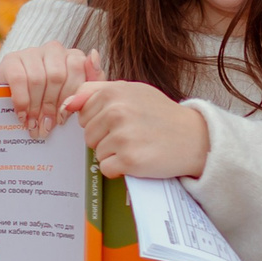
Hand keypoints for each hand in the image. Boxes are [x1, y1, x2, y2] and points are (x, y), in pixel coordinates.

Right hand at [0, 42, 100, 141]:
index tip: (64, 119)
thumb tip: (94, 55)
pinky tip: (22, 115)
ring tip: (34, 125)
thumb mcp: (76, 95)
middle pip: (57, 76)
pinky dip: (21, 101)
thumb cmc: (52, 100)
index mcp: (73, 56)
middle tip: (47, 126)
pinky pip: (19, 79)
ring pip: (38, 79)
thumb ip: (92, 79)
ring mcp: (31, 52)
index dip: (70, 97)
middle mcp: (53, 50)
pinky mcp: (11, 59)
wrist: (15, 102)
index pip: (78, 69)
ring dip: (36, 107)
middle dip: (52, 106)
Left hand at [62, 79, 211, 179]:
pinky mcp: (129, 160)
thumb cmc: (160, 114)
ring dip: (114, 154)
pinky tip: (138, 159)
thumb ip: (95, 90)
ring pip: (97, 153)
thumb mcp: (132, 90)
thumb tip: (67, 104)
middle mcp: (117, 112)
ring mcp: (123, 136)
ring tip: (138, 145)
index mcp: (113, 92)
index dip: (100, 121)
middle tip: (133, 134)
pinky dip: (119, 169)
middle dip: (106, 138)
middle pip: (88, 135)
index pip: (83, 114)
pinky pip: (106, 169)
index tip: (122, 121)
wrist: (194, 137)